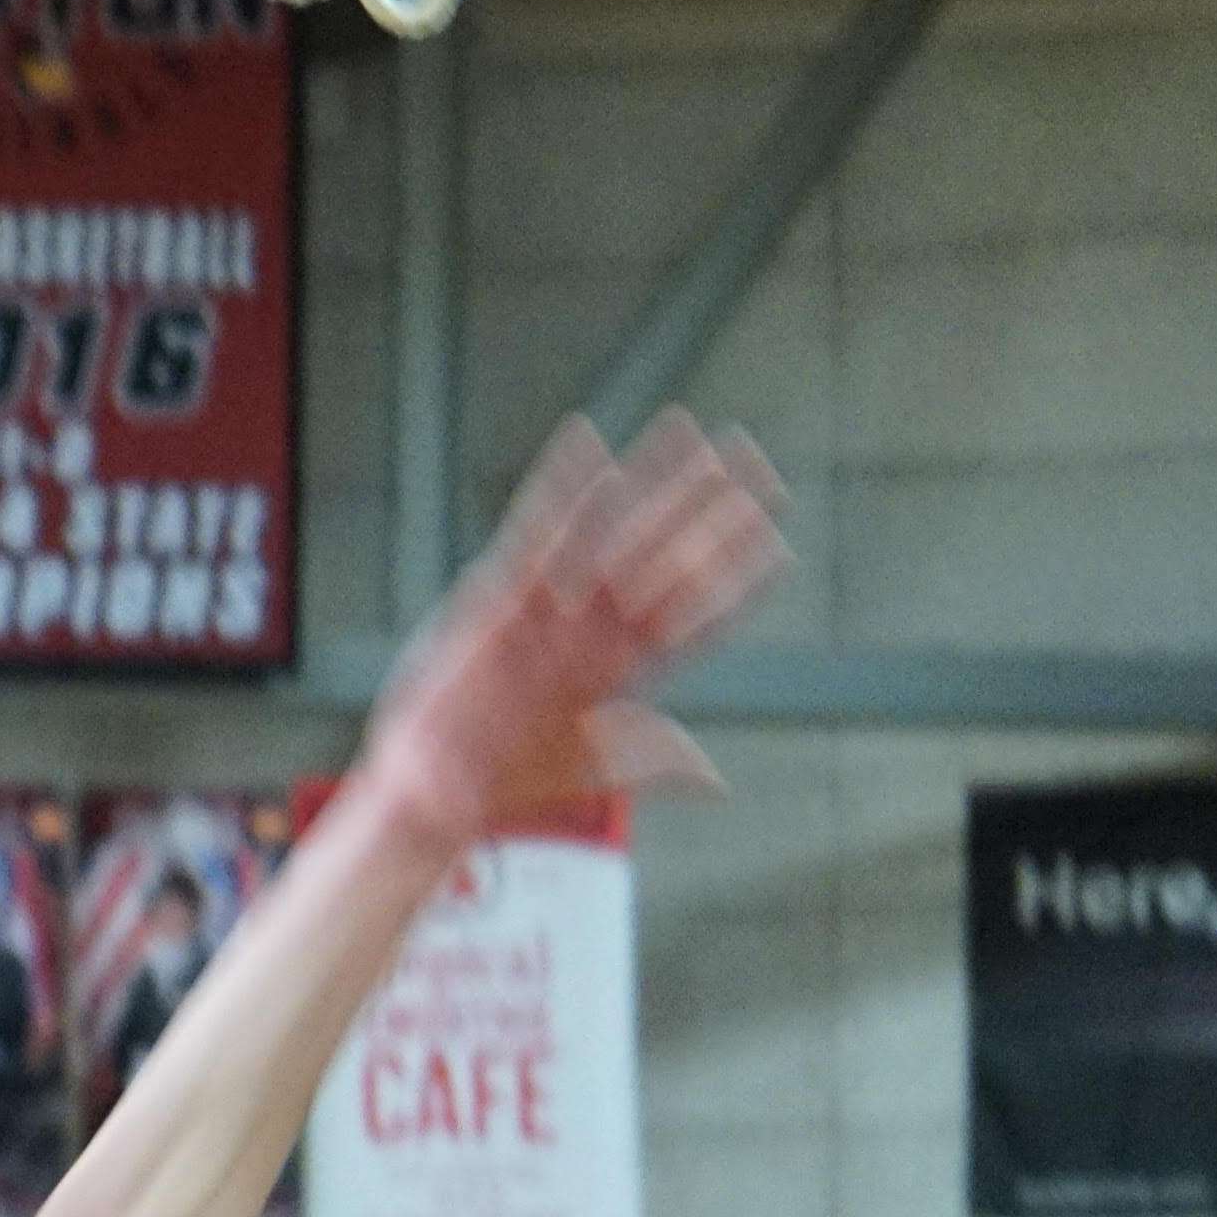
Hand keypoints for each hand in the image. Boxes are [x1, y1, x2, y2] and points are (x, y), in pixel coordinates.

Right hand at [357, 412, 783, 845]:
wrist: (439, 787)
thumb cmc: (510, 782)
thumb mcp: (589, 769)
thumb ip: (650, 758)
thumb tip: (715, 781)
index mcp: (626, 669)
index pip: (695, 608)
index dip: (736, 570)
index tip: (777, 532)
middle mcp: (595, 627)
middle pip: (665, 553)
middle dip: (707, 505)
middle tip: (751, 454)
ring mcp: (552, 607)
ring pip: (612, 528)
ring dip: (649, 478)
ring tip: (686, 428)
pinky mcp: (499, 593)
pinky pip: (535, 528)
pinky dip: (558, 485)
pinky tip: (586, 440)